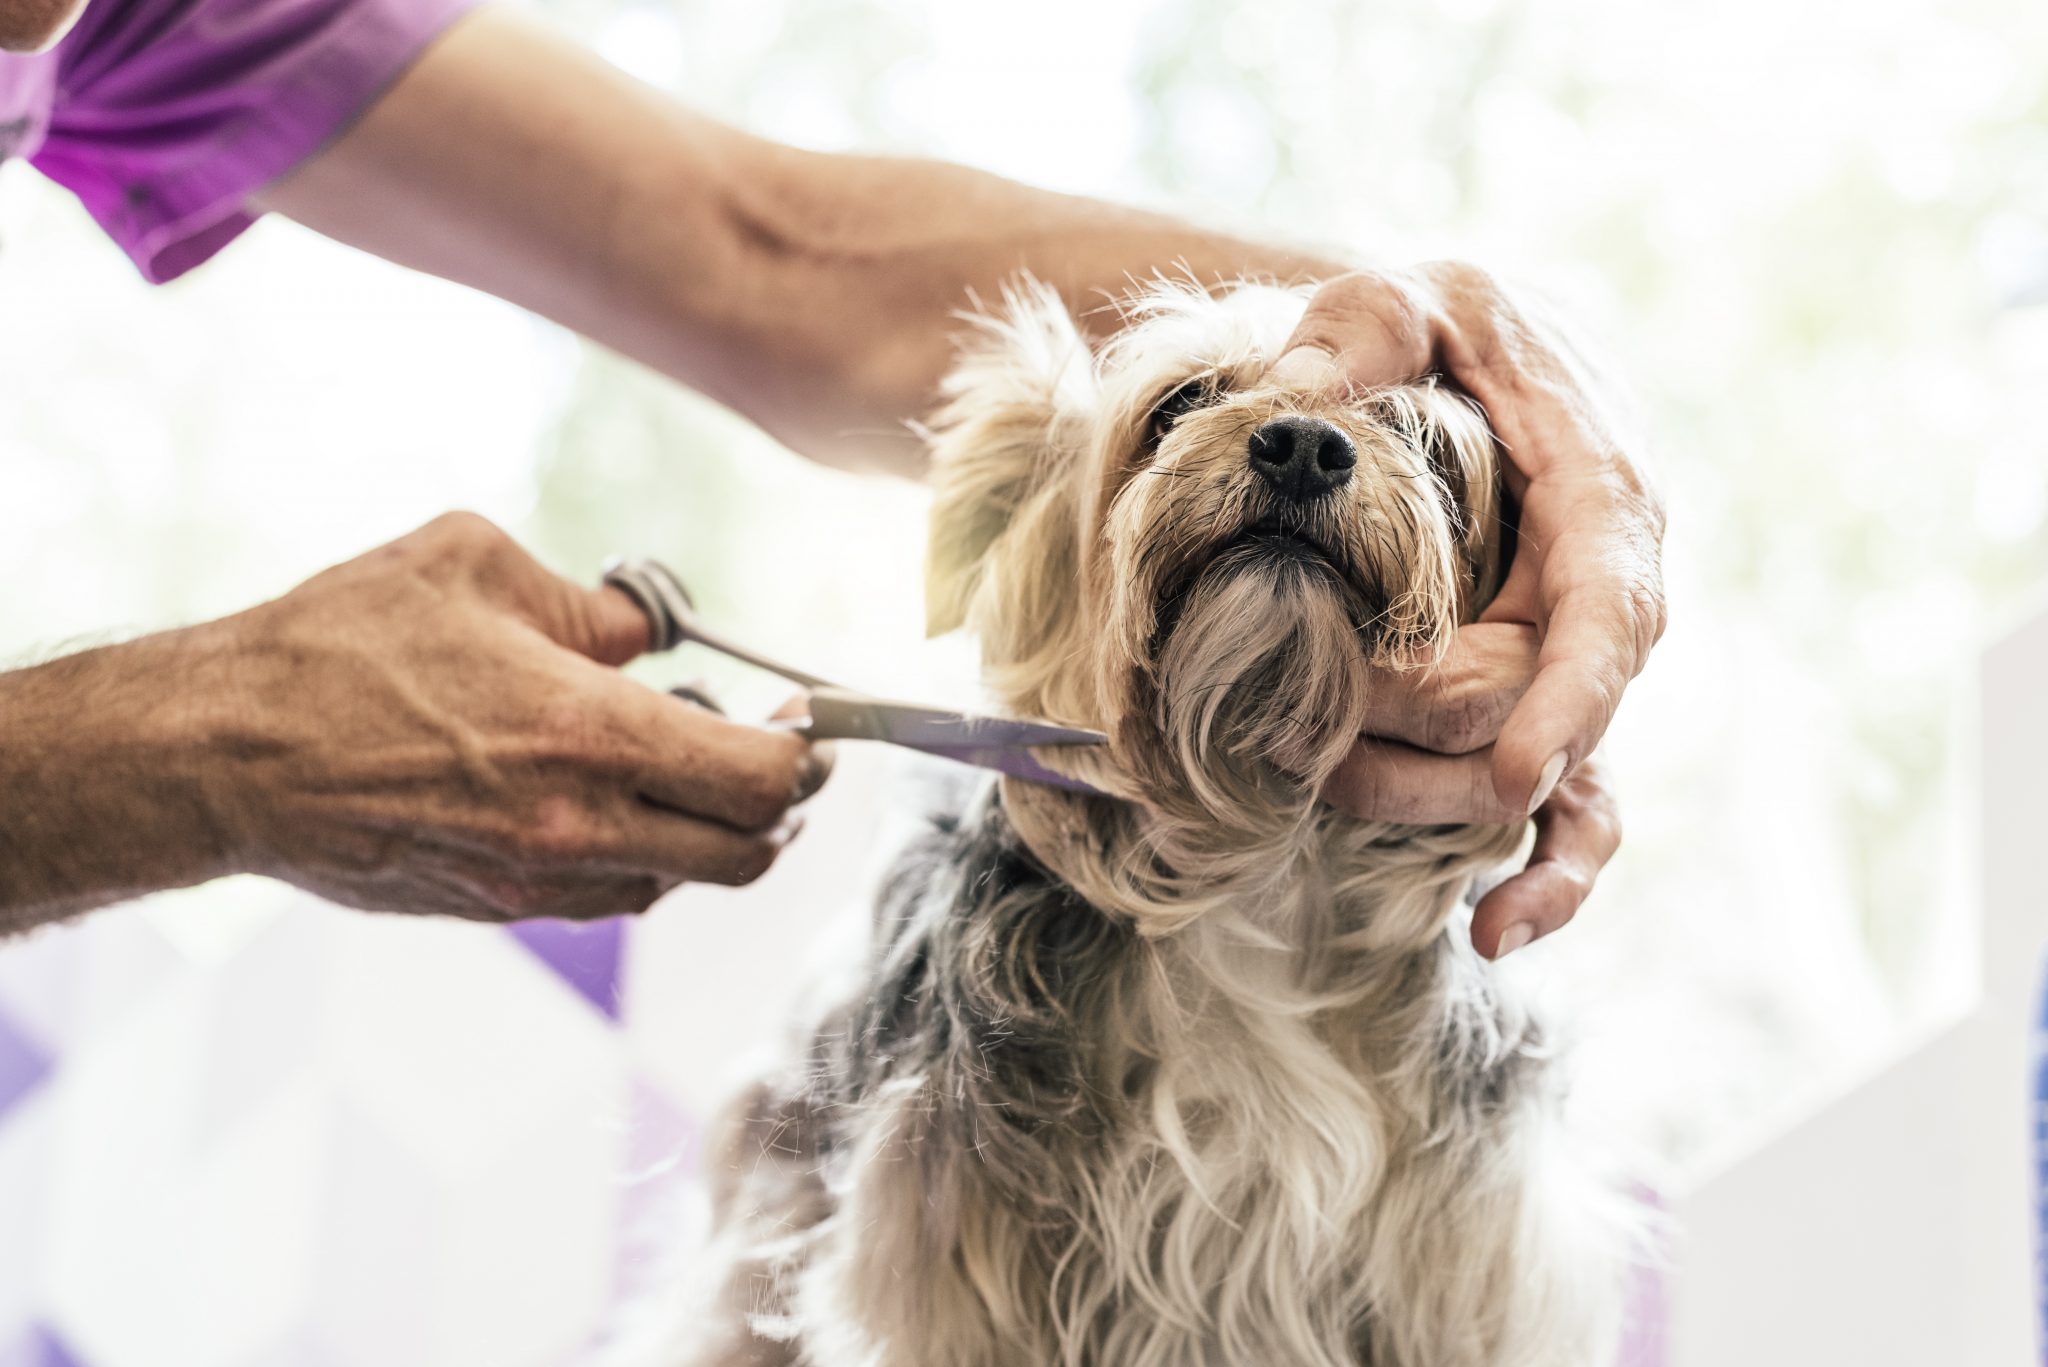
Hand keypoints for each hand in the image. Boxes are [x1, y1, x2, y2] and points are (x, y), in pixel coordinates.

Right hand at [203, 513, 827, 920]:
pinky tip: (605, 796)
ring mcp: (535, 879)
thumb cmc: (338, 645)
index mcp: (588, 734)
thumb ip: (588, 603)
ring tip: (676, 762)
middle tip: (767, 748)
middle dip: (778, 804)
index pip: (761, 780)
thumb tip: (646, 636)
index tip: (803, 720)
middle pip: (746, 852)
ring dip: (704, 831)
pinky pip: (608, 894)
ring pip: (678, 881)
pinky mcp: (495, 907)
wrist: (223, 753)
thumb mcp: (473, 565)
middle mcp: (576, 825)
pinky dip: (639, 854)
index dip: (804, 752)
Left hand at [1278, 264, 1665, 956]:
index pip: (1608, 611)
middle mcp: (1604, 587)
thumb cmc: (1445, 325)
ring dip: (1447, 804)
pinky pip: (1569, 799)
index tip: (1511, 777)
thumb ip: (1358, 332)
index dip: (1567, 702)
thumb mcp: (1402, 296)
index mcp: (1599, 494)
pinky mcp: (1540, 690)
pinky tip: (1496, 932)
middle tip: (1311, 720)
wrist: (1469, 348)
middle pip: (1548, 708)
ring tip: (1335, 797)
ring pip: (1557, 772)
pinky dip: (1546, 869)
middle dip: (1434, 739)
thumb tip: (1296, 409)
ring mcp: (1573, 650)